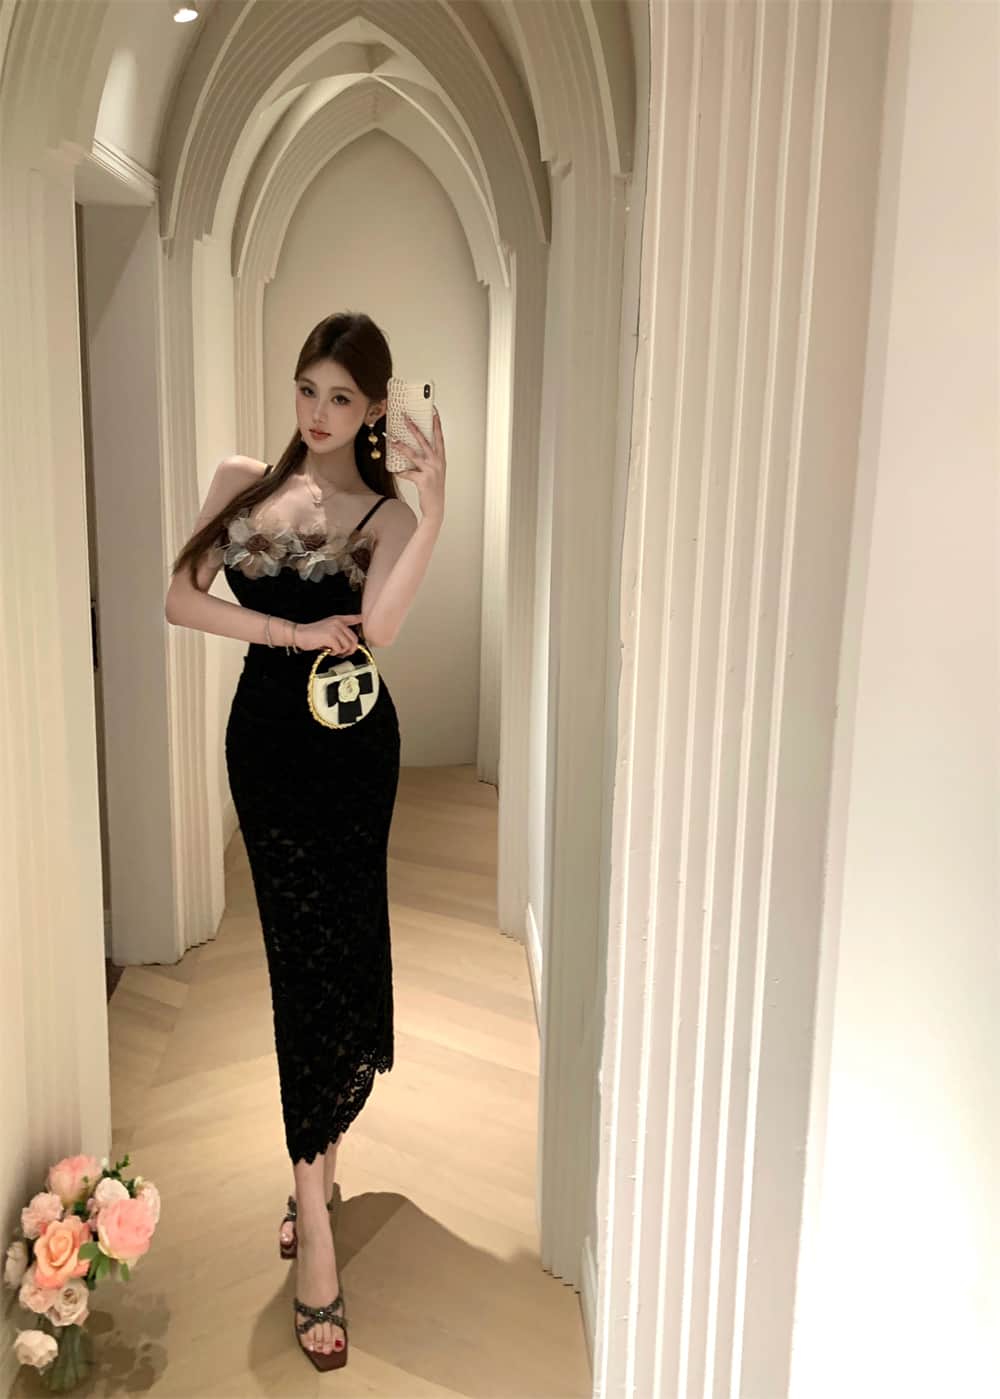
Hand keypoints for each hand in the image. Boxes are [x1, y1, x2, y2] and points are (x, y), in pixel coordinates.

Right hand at [293, 613, 364, 654]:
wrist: (299, 634)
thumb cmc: (313, 633)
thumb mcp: (328, 627)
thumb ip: (340, 630)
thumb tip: (352, 640)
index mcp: (338, 619)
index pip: (354, 618)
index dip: (361, 620)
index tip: (363, 620)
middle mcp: (338, 623)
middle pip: (354, 639)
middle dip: (350, 649)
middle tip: (343, 652)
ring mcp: (334, 629)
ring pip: (347, 645)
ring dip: (341, 652)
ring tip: (334, 650)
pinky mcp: (330, 637)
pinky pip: (339, 649)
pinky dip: (334, 652)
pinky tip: (328, 650)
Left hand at [391, 407, 445, 521]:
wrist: (436, 507)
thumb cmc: (434, 488)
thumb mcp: (434, 471)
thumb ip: (427, 460)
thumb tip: (413, 449)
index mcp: (441, 459)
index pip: (439, 437)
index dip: (436, 424)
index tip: (433, 412)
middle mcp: (437, 462)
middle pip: (425, 440)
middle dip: (414, 428)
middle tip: (406, 418)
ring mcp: (431, 471)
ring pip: (414, 454)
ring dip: (402, 447)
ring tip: (393, 440)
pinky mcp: (423, 480)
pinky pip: (408, 473)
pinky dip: (400, 473)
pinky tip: (395, 472)